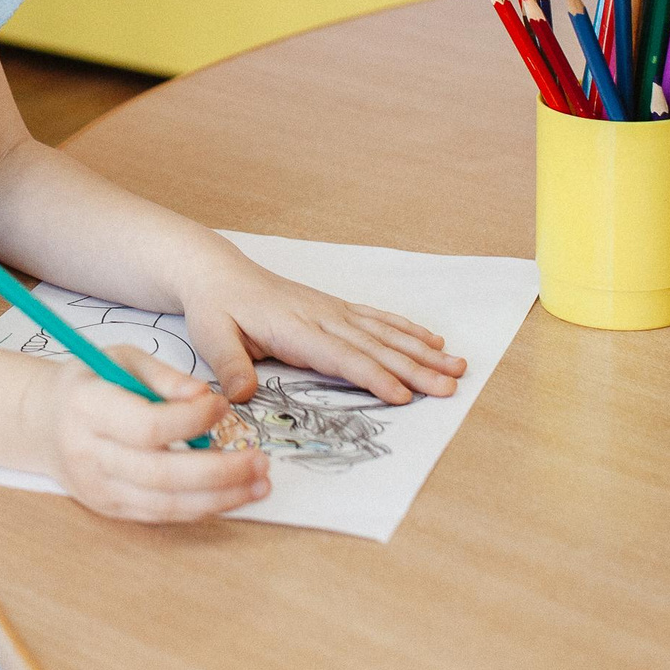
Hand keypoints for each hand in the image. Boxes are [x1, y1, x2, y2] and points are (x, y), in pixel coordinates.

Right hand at [26, 348, 267, 522]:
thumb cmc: (90, 382)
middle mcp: (88, 454)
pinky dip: (200, 508)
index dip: (191, 419)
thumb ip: (163, 375)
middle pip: (160, 473)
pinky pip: (161, 515)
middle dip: (219, 471)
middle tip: (260, 460)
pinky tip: (232, 495)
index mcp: (87, 408)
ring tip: (260, 484)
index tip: (224, 406)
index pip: (147, 425)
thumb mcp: (121, 358)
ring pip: (165, 504)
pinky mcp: (110, 509)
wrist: (44, 423)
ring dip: (220, 497)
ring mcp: (98, 489)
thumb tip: (205, 396)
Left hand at [176, 250, 465, 405]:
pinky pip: (378, 319)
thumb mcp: (212, 338)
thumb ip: (231, 366)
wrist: (218, 273)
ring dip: (423, 351)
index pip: (340, 357)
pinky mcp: (335, 309)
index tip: (403, 395)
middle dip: (416, 368)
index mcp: (294, 328)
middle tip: (451, 387)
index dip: (373, 376)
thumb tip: (242, 396)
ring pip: (385, 333)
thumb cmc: (216, 309)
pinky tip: (433, 341)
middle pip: (375, 347)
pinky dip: (408, 330)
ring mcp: (332, 310)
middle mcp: (321, 316)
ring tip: (458, 366)